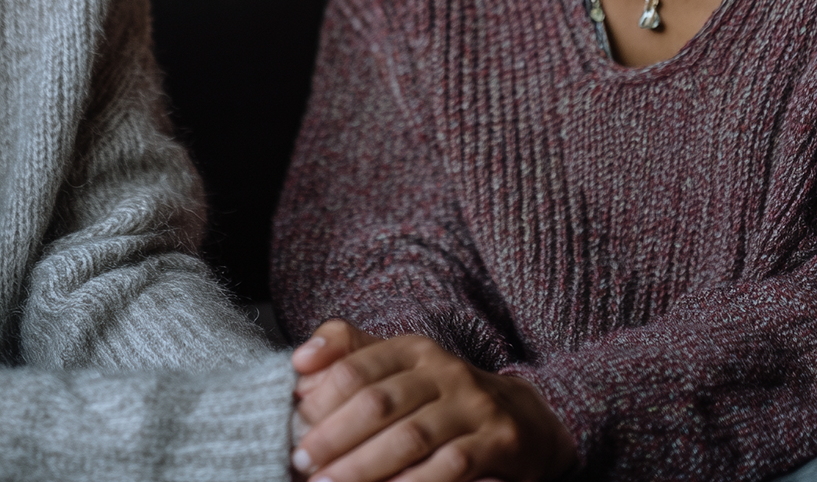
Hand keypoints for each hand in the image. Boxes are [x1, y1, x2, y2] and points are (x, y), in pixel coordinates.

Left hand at [289, 322, 574, 481]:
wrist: (521, 418)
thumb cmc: (440, 396)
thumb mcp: (400, 367)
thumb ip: (349, 355)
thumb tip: (300, 361)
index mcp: (413, 350)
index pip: (359, 367)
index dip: (323, 396)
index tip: (294, 424)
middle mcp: (444, 371)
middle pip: (380, 403)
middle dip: (336, 436)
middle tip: (302, 461)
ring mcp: (473, 406)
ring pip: (411, 437)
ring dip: (365, 467)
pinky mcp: (497, 441)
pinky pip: (451, 465)